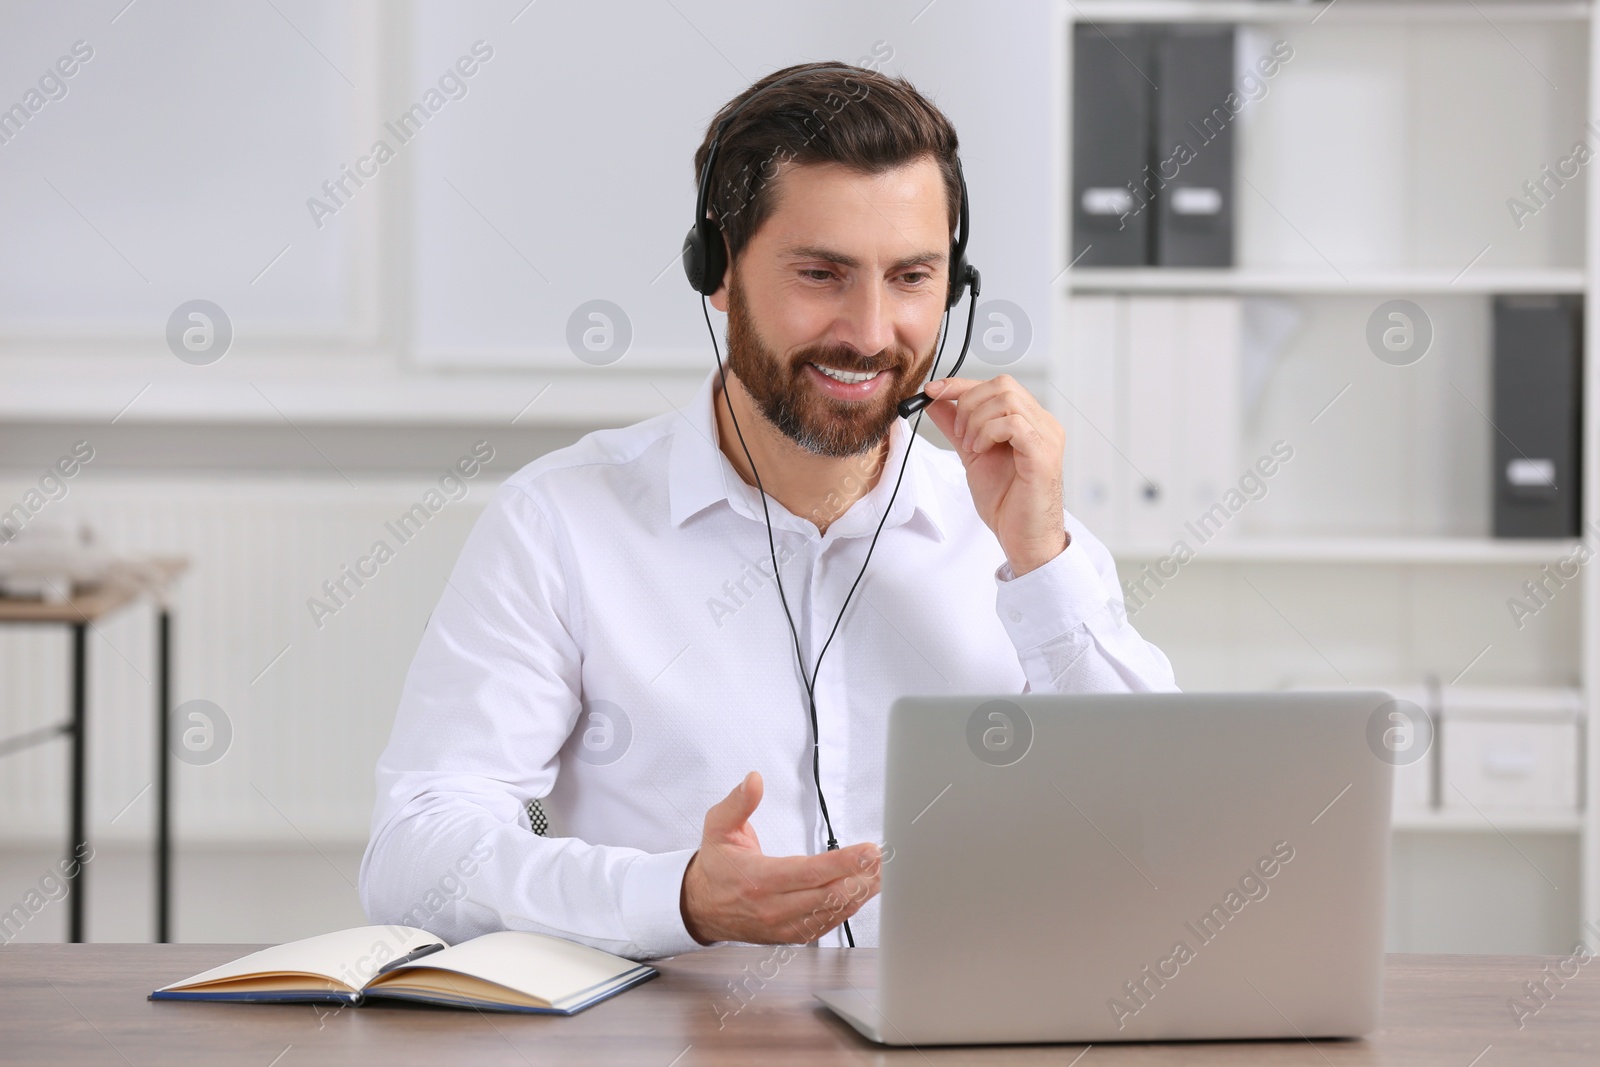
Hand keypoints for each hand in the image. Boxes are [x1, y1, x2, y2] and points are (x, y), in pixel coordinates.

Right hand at [680, 771, 879, 944]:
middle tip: (883, 860)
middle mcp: (774, 907)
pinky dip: (847, 910)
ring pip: (832, 913)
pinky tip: (861, 893)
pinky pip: (826, 925)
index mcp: (759, 879)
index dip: (844, 863)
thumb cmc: (716, 865)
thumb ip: (738, 803)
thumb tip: (753, 780)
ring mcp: (783, 925)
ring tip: (880, 875)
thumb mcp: (718, 827)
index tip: (869, 851)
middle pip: (829, 895)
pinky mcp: (790, 935)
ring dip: (860, 894)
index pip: (810, 873)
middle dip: (862, 877)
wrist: (700, 906)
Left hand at [921, 375, 1068, 575]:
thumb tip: (935, 401)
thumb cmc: (1006, 502)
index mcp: (1030, 421)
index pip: (997, 385)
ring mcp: (1047, 436)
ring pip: (1007, 399)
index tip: (931, 390)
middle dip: (968, 403)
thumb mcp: (973, 455)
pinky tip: (982, 451)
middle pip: (1003, 385)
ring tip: (972, 447)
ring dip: (977, 420)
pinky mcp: (1044, 453)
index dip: (961, 384)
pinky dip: (988, 432)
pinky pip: (1014, 423)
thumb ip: (957, 427)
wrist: (1023, 538)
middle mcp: (1043, 423)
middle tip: (959, 434)